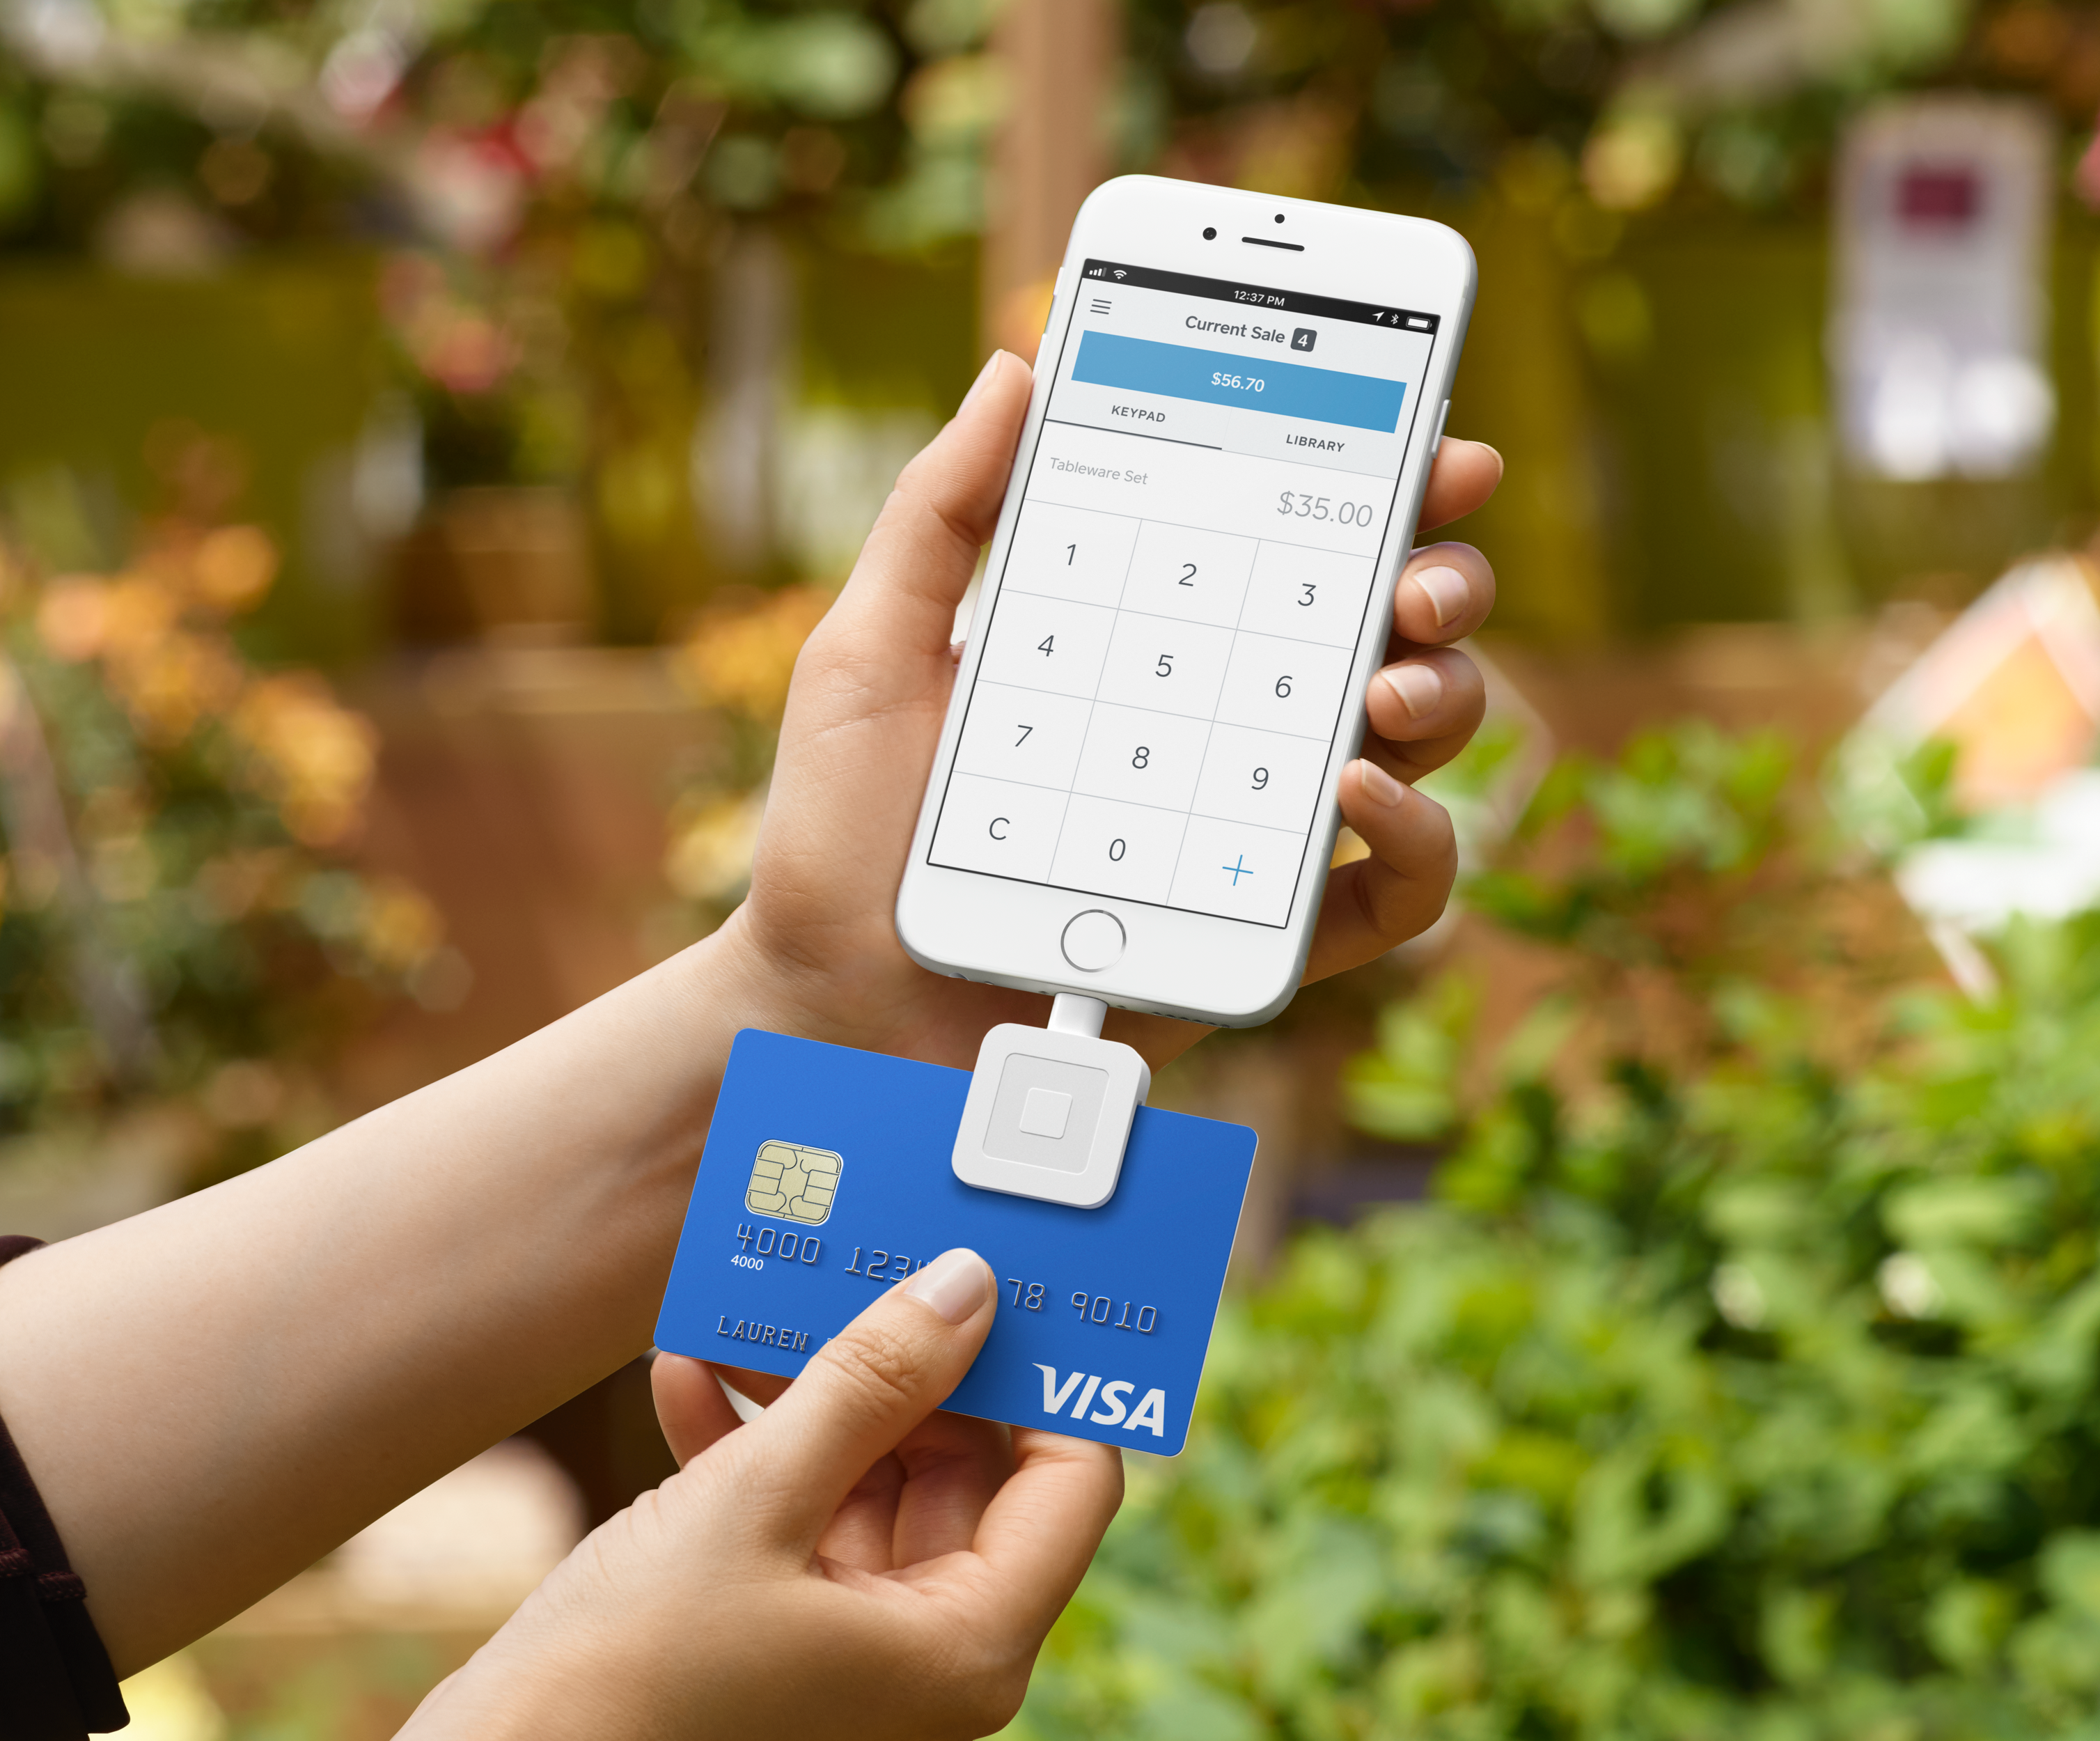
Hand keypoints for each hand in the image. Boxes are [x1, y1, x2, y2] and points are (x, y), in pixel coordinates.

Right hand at [397, 1250, 1119, 1740]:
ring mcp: (852, 1655)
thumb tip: (967, 1286)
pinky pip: (797, 1523)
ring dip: (809, 1396)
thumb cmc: (627, 1671)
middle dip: (902, 1365)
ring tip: (752, 1307)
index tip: (1003, 1274)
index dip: (1042, 1372)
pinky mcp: (778, 1643)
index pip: (1068, 1480)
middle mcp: (927, 1660)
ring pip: (868, 1484)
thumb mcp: (755, 1500)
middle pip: (963, 1472)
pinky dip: (749, 1451)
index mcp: (965, 1647)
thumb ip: (869, 1383)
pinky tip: (684, 1376)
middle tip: (860, 1261)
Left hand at [719, 349, 1503, 1070]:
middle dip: (1443, 582)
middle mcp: (1220, 725)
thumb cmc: (845, 830)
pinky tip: (1355, 791)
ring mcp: (1249, 830)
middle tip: (1418, 580)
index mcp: (1150, 641)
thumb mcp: (870, 651)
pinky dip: (1415, 838)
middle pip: (1386, 631)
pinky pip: (1391, 896)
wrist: (828, 1003)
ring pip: (1416, 745)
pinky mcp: (1256, 938)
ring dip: (1445, 695)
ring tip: (1385, 684)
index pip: (1291, 546)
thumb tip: (1018, 364)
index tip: (1440, 440)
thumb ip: (941, 514)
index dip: (1385, 486)